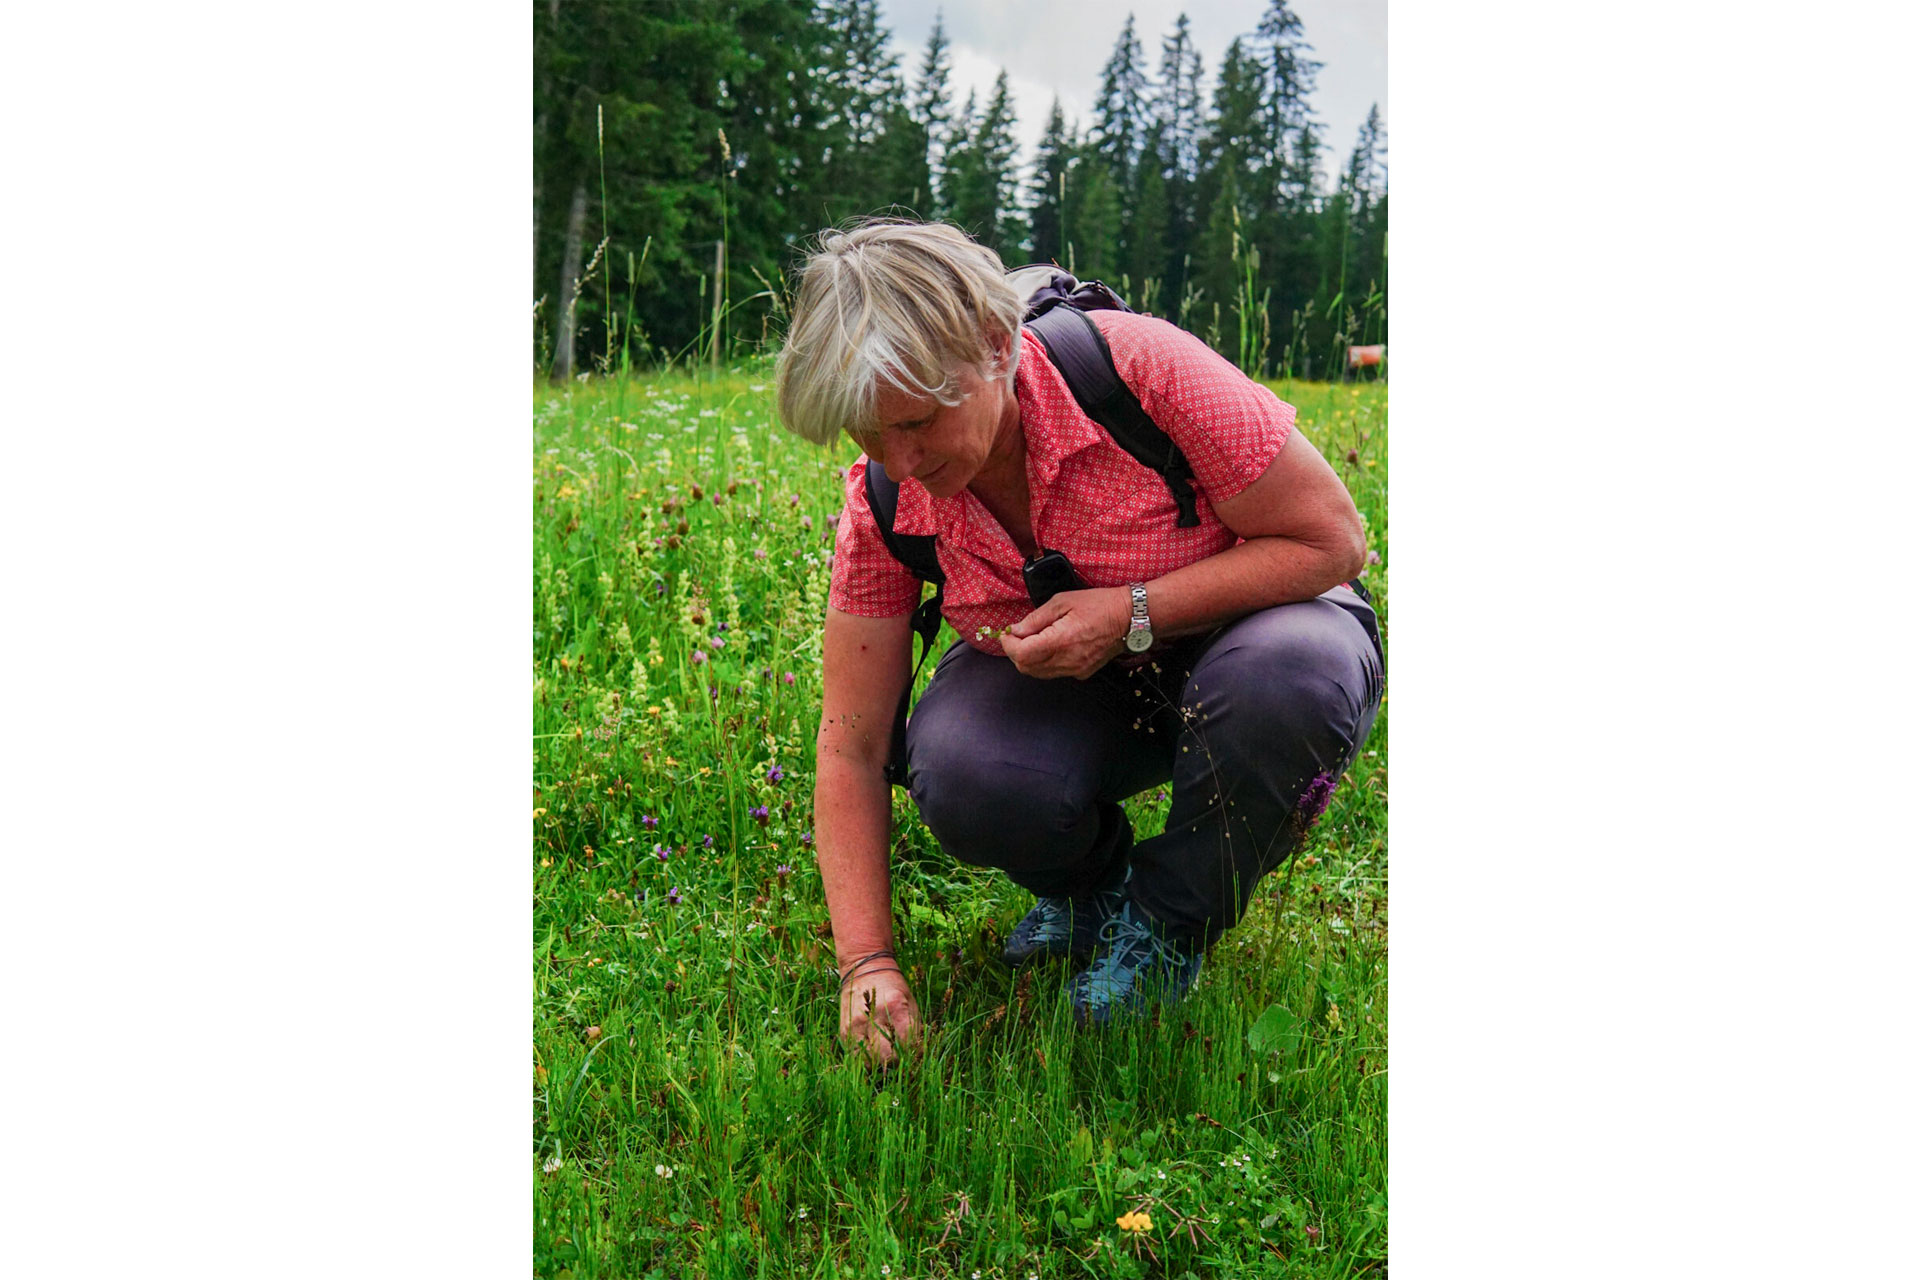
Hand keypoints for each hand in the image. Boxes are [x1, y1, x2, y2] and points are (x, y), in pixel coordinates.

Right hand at [839, 966, 921, 1066]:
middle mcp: (872, 1018)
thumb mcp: (910, 1004)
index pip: (906, 1046)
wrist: (864, 970)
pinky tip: (874, 1053)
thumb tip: (917, 1056)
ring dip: (880, 1064)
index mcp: (895, 1008)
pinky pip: (857, 1059)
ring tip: (886, 1055)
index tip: (914, 1054)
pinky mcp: (844, 1033)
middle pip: (887, 1057)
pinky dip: (867, 1060)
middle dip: (896, 1062)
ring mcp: (855, 1027)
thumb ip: (915, 1030)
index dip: (912, 1055)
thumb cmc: (893, 988)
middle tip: (900, 1057)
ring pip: (870, 1063)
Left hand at [999, 586, 1130, 679]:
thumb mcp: (1062, 601)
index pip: (1022, 654)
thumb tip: (1015, 630)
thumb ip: (1035, 618)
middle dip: (1015, 652)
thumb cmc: (1098, 605)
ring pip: (1039, 673)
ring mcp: (1075, 670)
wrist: (1129, 618)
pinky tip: (1049, 646)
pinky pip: (1054, 672)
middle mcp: (1067, 660)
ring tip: (1032, 639)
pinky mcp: (1082, 673)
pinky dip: (1044, 662)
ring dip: (1028, 658)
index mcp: (1061, 640)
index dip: (1008, 645)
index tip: (1006, 633)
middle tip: (1016, 636)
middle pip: (1027, 667)